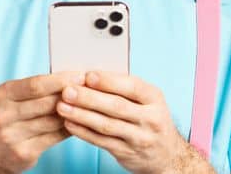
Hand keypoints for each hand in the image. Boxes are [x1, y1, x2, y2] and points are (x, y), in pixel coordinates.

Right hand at [0, 72, 83, 173]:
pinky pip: (54, 138)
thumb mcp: (15, 97)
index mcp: (4, 94)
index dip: (60, 80)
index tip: (81, 76)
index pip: (36, 84)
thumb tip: (73, 78)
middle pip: (46, 103)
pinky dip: (70, 129)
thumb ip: (39, 88)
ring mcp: (12, 136)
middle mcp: (4, 114)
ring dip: (74, 113)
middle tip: (91, 90)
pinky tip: (79, 122)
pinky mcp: (23, 152)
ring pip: (53, 121)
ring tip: (88, 106)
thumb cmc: (12, 117)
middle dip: (71, 95)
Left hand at [55, 72, 213, 173]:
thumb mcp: (148, 100)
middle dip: (89, 98)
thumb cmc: (151, 120)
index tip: (88, 75)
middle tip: (68, 91)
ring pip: (106, 125)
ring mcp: (139, 138)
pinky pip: (101, 142)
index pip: (132, 87)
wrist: (167, 155)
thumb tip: (91, 76)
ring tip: (62, 107)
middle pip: (116, 106)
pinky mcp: (126, 153)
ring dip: (81, 115)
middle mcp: (150, 118)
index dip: (109, 81)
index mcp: (154, 98)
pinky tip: (69, 124)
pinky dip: (83, 132)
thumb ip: (124, 89)